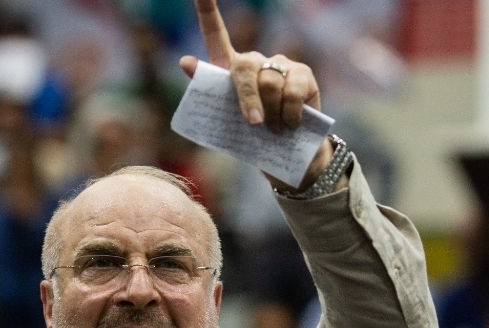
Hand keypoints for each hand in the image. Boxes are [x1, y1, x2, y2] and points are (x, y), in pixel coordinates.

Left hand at [177, 0, 333, 189]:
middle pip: (244, 67)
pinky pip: (291, 92)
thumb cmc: (251, 136)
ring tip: (273, 131)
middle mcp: (255, 60)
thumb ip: (209, 93)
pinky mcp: (303, 74)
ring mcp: (280, 64)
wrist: (286, 153)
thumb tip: (185, 61)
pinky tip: (290, 125)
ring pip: (269, 83)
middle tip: (253, 123)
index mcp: (229, 69)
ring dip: (271, 114)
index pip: (214, 33)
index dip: (207, 10)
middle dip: (247, 96)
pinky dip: (289, 114)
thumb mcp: (226, 120)